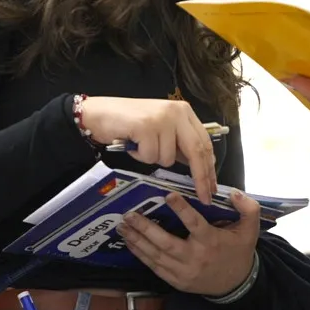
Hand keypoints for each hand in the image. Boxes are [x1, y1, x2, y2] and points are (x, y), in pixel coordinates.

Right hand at [76, 96, 217, 202]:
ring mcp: (162, 118)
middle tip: (204, 197)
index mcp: (184, 111)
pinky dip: (140, 156)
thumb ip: (179, 143)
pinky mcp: (146, 126)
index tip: (212, 187)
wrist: (97, 113)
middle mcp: (176, 112)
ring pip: (168, 158)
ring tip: (140, 145)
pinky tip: (132, 144)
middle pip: (196, 151)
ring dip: (153, 159)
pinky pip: (150, 157)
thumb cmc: (128, 123)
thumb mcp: (161, 129)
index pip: (204, 143)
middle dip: (201, 178)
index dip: (209, 167)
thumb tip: (201, 167)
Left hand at [119, 191, 260, 296]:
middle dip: (145, 229)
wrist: (236, 285)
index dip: (181, 209)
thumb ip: (248, 208)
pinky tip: (130, 243)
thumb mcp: (250, 229)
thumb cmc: (239, 252)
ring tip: (122, 227)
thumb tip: (233, 193)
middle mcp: (195, 257)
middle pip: (166, 243)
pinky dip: (140, 255)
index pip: (194, 224)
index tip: (168, 195)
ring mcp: (183, 271)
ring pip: (156, 256)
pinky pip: (154, 267)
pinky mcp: (176, 281)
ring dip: (137, 241)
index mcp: (211, 241)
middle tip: (129, 215)